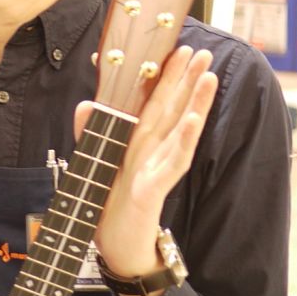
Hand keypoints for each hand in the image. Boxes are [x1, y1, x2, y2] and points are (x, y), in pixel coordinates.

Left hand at [81, 46, 217, 295]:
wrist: (115, 246)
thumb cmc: (112, 204)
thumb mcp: (98, 163)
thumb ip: (93, 133)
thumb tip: (86, 104)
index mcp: (141, 143)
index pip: (156, 103)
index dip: (166, 77)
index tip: (177, 49)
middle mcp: (154, 151)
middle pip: (175, 109)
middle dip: (189, 80)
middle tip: (203, 51)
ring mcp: (157, 168)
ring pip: (182, 129)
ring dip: (197, 102)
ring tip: (209, 74)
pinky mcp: (154, 187)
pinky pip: (173, 161)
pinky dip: (184, 140)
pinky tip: (195, 120)